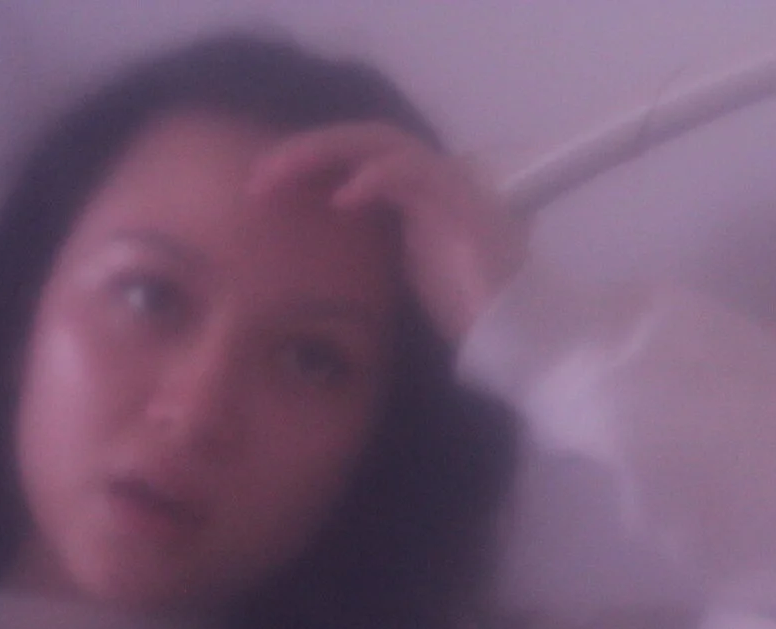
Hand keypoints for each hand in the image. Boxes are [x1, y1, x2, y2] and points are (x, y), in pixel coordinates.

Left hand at [249, 121, 528, 345]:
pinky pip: (413, 173)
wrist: (518, 341)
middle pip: (362, 140)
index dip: (309, 164)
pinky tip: (342, 197)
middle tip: (257, 177)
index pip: (356, 158)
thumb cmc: (462, 320)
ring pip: (382, 143)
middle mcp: (434, 182)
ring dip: (325, 153)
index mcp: (416, 198)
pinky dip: (374, 178)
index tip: (261, 188)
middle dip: (305, 151)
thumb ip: (365, 257)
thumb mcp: (396, 282)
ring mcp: (452, 188)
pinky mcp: (465, 206)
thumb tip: (310, 261)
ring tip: (281, 175)